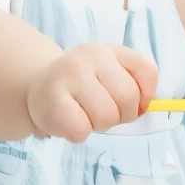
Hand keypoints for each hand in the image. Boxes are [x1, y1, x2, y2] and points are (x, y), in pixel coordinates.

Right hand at [26, 43, 159, 142]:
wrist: (38, 88)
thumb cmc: (82, 84)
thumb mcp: (110, 70)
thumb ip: (135, 81)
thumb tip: (146, 106)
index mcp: (107, 50)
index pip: (146, 72)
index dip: (146, 95)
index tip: (134, 102)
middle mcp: (87, 57)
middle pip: (128, 98)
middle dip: (122, 115)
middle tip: (103, 111)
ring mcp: (68, 78)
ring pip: (106, 117)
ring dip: (100, 125)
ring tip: (85, 115)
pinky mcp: (53, 104)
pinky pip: (82, 130)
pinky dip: (79, 134)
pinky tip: (70, 121)